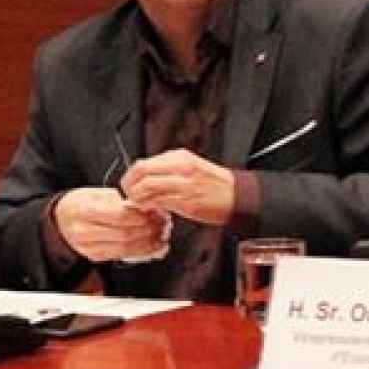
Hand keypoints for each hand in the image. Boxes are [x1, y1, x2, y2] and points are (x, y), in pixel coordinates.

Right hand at [53, 187, 170, 261]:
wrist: (63, 218)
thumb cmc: (85, 202)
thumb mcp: (100, 194)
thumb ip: (123, 201)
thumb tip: (149, 209)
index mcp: (84, 210)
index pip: (120, 216)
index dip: (141, 215)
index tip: (154, 210)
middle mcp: (83, 231)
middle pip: (125, 234)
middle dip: (149, 229)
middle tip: (163, 222)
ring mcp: (88, 246)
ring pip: (126, 248)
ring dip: (149, 242)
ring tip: (161, 233)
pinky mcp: (95, 256)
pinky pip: (122, 256)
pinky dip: (142, 251)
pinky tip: (153, 244)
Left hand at [119, 149, 235, 224]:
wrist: (238, 196)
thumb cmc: (216, 185)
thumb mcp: (191, 167)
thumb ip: (169, 170)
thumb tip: (145, 179)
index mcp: (180, 158)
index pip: (142, 164)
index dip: (130, 177)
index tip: (130, 186)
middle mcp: (180, 168)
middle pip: (140, 172)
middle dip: (130, 187)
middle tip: (131, 197)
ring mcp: (183, 184)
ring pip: (146, 187)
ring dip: (139, 199)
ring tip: (143, 205)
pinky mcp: (186, 201)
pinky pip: (158, 202)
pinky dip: (151, 207)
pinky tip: (155, 211)